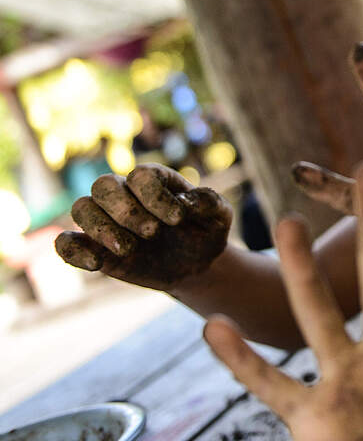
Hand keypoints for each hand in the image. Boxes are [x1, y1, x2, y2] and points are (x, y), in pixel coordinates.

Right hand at [54, 163, 230, 289]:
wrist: (196, 265)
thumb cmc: (206, 232)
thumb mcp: (220, 216)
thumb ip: (209, 202)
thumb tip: (184, 200)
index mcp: (155, 180)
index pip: (140, 175)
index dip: (155, 196)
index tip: (178, 220)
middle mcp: (126, 195)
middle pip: (103, 185)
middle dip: (126, 210)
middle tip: (152, 233)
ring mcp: (107, 221)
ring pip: (81, 208)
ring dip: (101, 228)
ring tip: (129, 249)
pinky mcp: (95, 248)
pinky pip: (65, 243)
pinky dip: (72, 251)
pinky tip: (97, 264)